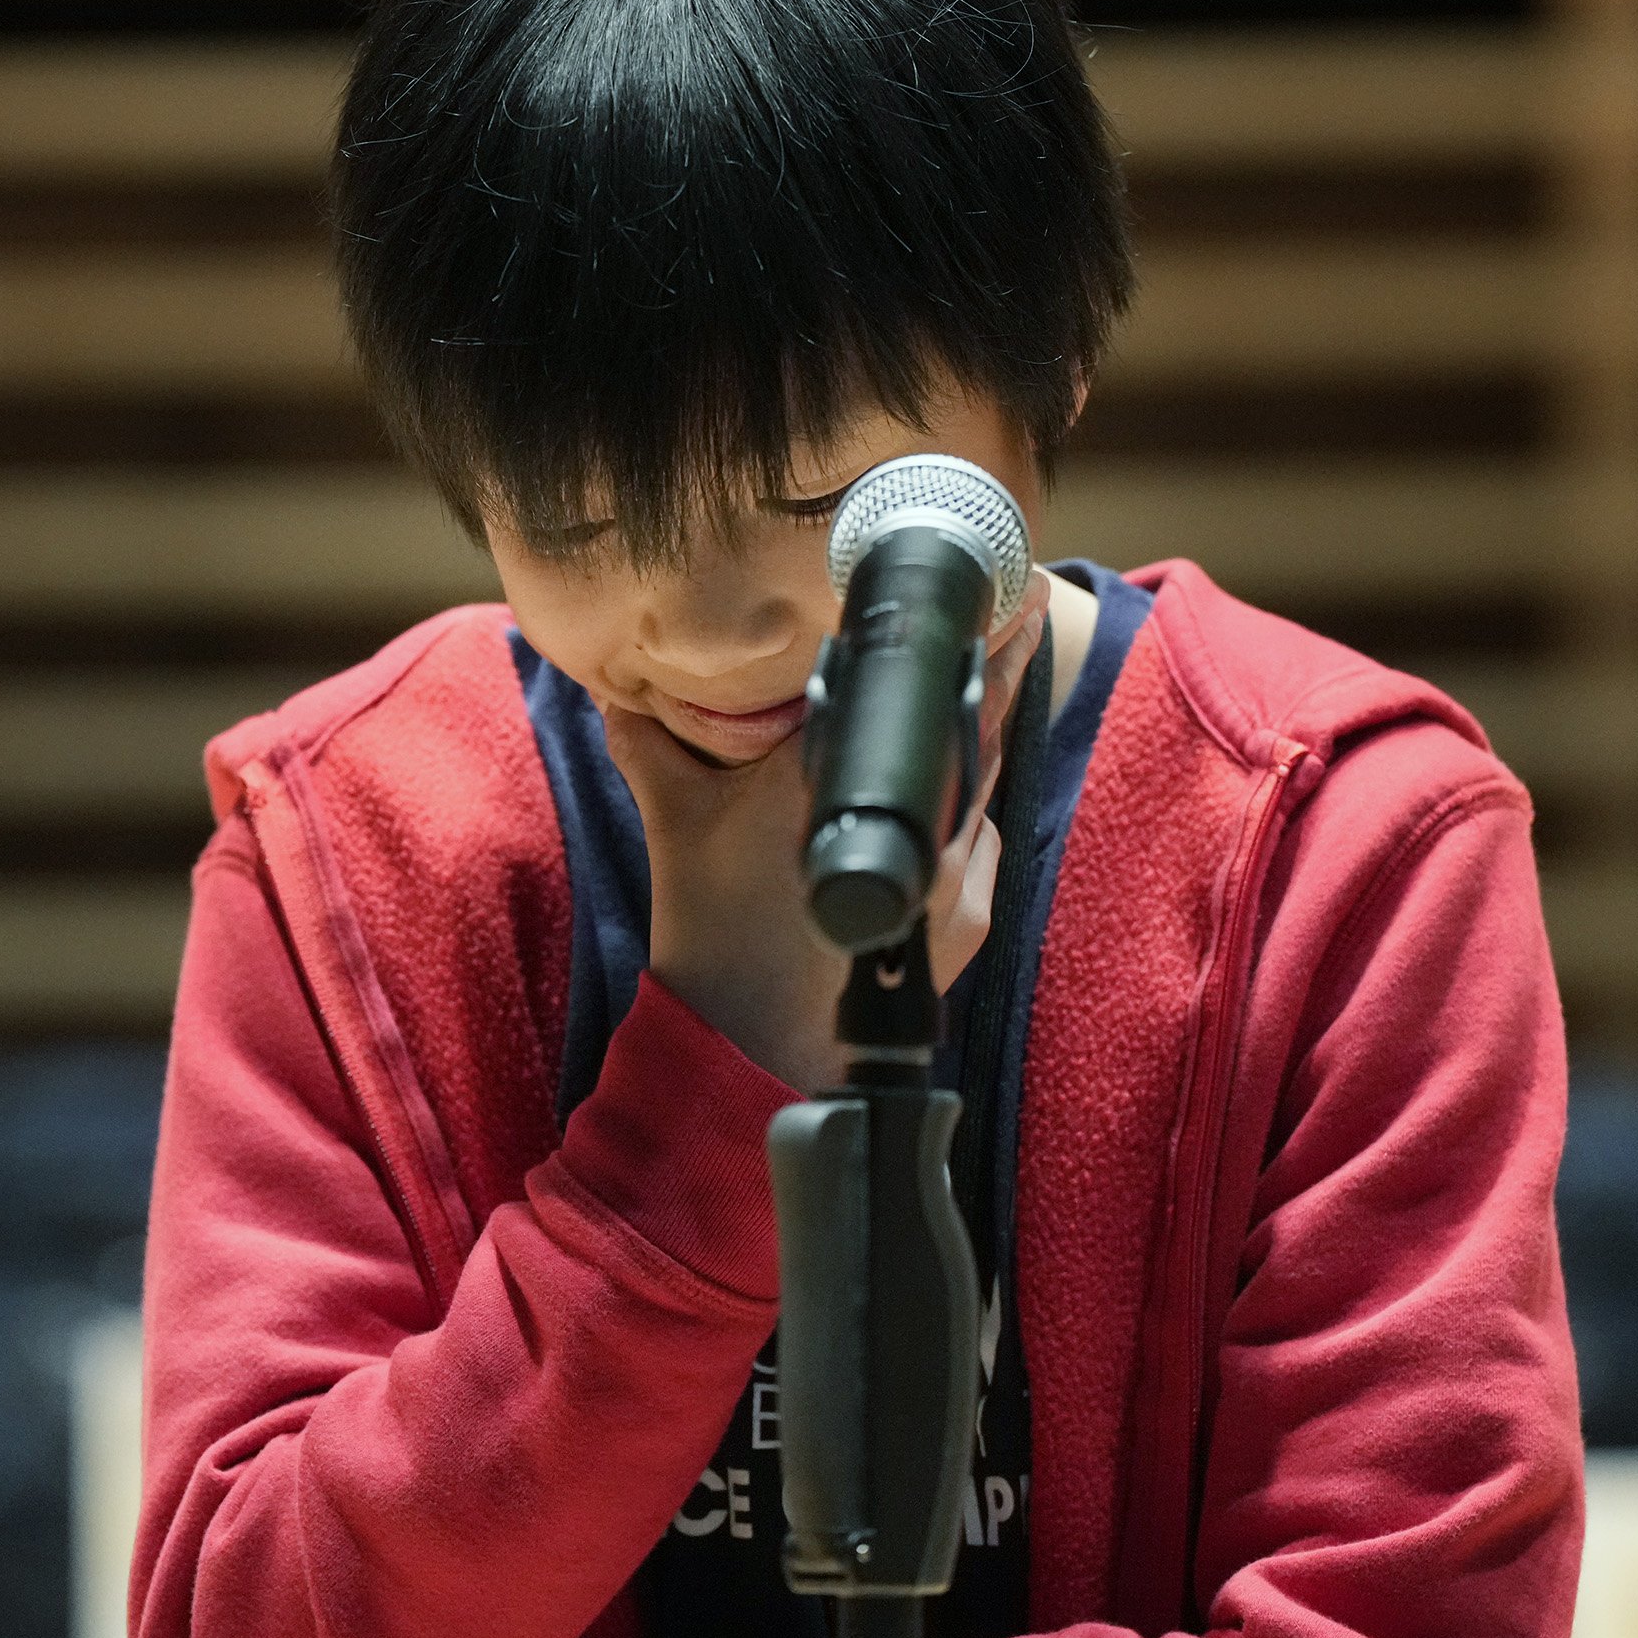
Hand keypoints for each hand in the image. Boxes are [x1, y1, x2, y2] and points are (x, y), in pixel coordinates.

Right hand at [602, 579, 1046, 1092]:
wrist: (749, 1047)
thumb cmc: (716, 934)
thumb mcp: (674, 822)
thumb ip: (649, 745)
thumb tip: (616, 691)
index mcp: (843, 782)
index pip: (934, 697)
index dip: (987, 643)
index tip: (1016, 590)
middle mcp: (915, 824)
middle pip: (984, 730)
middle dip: (1000, 675)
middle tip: (1021, 615)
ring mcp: (953, 875)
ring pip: (984, 786)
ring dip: (981, 743)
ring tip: (986, 691)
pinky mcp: (967, 919)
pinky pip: (981, 842)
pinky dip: (968, 811)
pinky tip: (945, 796)